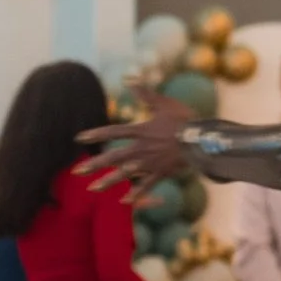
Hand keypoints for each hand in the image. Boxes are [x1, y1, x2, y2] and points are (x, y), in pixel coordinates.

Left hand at [77, 93, 193, 192]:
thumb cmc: (185, 119)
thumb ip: (144, 93)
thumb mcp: (163, 103)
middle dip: (94, 165)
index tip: (79, 138)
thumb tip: (129, 78)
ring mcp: (150, 162)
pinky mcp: (161, 173)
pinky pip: (146, 186)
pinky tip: (124, 202)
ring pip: (125, 175)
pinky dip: (136, 195)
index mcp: (141, 131)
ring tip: (92, 189)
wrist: (203, 139)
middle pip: (113, 157)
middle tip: (76, 171)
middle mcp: (142, 148)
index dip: (95, 135)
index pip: (112, 133)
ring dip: (108, 182)